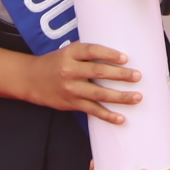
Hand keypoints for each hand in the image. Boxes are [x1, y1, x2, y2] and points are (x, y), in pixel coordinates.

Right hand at [20, 41, 142, 123]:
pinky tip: (120, 118)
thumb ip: (87, 53)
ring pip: (99, 94)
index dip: (109, 54)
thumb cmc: (55, 63)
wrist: (31, 79)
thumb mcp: (68, 51)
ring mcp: (71, 88)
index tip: (126, 58)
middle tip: (138, 76)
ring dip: (120, 97)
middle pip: (99, 72)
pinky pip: (92, 110)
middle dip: (121, 75)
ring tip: (137, 97)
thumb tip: (116, 55)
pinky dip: (107, 115)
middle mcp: (70, 70)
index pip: (92, 51)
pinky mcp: (71, 103)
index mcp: (70, 53)